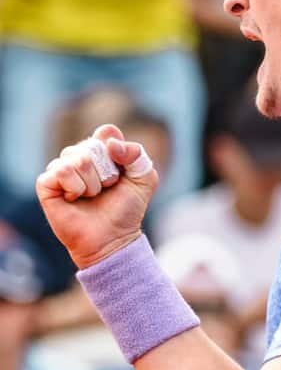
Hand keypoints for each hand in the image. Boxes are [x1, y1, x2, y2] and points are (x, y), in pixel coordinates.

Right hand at [36, 124, 158, 269]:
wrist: (112, 238)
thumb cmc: (126, 208)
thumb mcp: (144, 178)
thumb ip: (136, 154)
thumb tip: (109, 144)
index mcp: (101, 150)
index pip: (107, 131)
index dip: (117, 149)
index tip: (122, 170)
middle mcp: (79, 156)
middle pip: (93, 145)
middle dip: (107, 172)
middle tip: (107, 188)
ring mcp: (61, 169)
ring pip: (77, 158)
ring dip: (92, 182)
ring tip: (92, 195)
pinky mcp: (46, 184)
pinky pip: (61, 171)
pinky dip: (75, 187)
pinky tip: (75, 198)